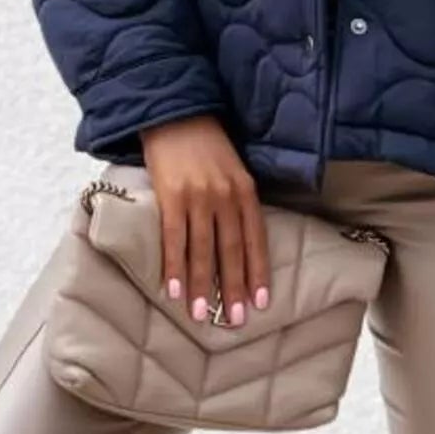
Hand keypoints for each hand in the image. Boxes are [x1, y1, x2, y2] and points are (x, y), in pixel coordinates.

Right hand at [139, 114, 270, 325]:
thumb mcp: (233, 169)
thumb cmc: (205, 145)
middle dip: (235, 287)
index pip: (256, 239)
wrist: (175, 112)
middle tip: (237, 320)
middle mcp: (226, 195)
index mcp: (245, 189)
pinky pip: (175, 238)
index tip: (262, 303)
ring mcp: (199, 196)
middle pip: (232, 250)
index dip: (259, 272)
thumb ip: (238, 201)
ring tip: (203, 315)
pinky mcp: (172, 195)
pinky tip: (175, 290)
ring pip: (204, 250)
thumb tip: (240, 242)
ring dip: (204, 286)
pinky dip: (175, 266)